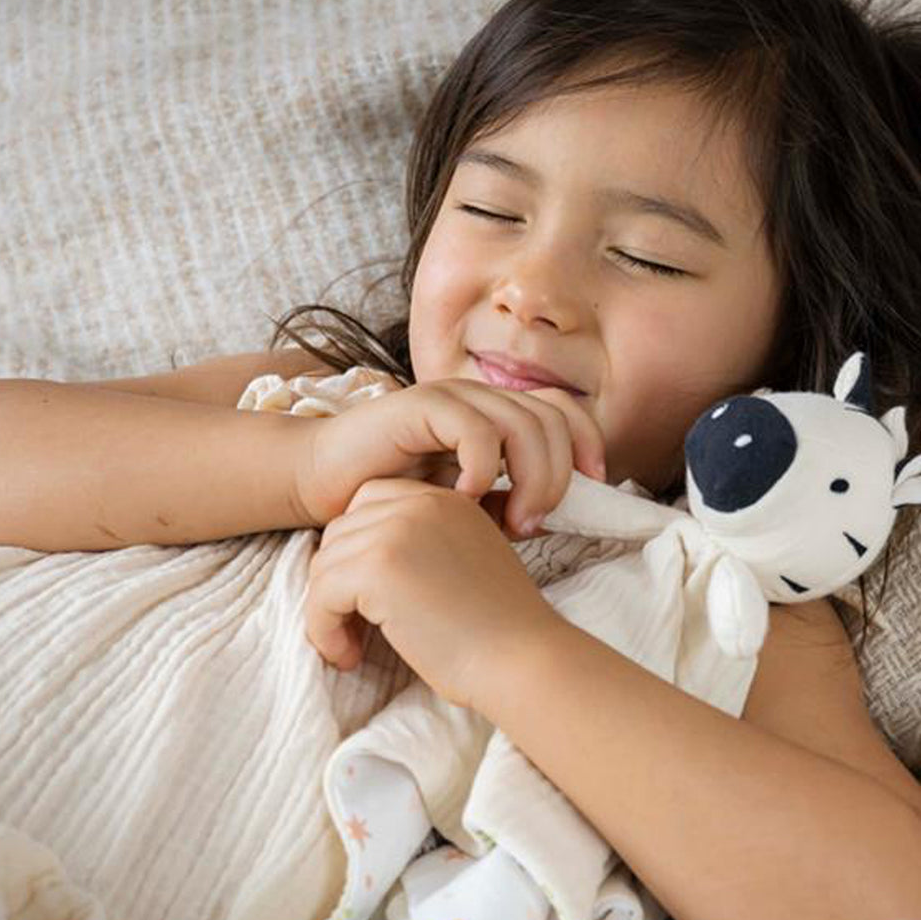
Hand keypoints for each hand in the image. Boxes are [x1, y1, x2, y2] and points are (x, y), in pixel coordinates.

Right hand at [292, 379, 605, 533]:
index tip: (595, 490)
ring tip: (515, 520)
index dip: (589, 444)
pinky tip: (466, 499)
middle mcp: (480, 399)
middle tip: (536, 522)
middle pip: (552, 419)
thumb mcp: (464, 506)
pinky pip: (474, 429)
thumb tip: (552, 517)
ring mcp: (451, 397)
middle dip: (559, 474)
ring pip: (522, 422)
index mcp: (497, 416)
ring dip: (531, 475)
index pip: (564, 412)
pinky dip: (481, 467)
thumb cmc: (394, 499)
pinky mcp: (420, 406)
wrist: (325, 484)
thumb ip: (505, 504)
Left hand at [304, 477, 567, 712]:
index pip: (369, 502)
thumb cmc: (499, 633)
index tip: (371, 599)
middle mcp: (420, 503)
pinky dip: (323, 631)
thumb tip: (355, 567)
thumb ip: (422, 549)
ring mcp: (397, 531)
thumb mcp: (464, 567)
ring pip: (324, 566)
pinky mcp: (378, 567)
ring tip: (354, 647)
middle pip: (339, 532)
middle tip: (358, 630)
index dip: (358, 551)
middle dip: (338, 583)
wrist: (522, 660)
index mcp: (445, 499)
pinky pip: (320, 595)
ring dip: (328, 612)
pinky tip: (349, 656)